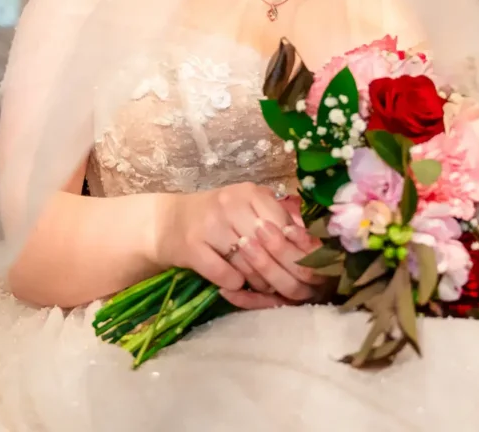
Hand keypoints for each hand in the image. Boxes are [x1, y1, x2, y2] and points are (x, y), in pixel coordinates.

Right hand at [152, 184, 324, 304]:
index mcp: (249, 192)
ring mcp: (210, 224)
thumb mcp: (247, 209)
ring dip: (258, 281)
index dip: (294, 250)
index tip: (301, 267)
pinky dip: (233, 283)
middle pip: (268, 247)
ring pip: (249, 263)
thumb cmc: (216, 217)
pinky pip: (225, 274)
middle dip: (279, 270)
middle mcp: (230, 203)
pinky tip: (234, 284)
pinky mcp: (191, 246)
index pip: (284, 226)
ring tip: (261, 286)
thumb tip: (312, 242)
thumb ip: (277, 220)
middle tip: (286, 285)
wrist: (167, 222)